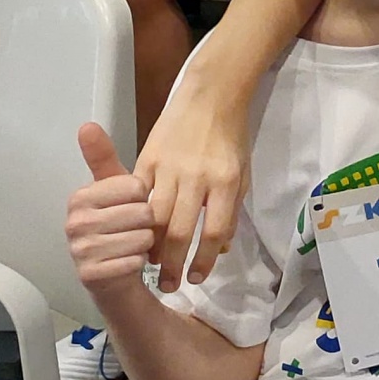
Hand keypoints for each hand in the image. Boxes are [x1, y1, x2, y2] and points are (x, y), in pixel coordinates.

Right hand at [71, 122, 158, 290]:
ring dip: (146, 243)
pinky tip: (128, 261)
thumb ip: (103, 158)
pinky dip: (140, 262)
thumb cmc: (120, 228)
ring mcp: (80, 250)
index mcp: (81, 197)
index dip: (145, 198)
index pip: (136, 187)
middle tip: (134, 229)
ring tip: (132, 245)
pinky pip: (135, 260)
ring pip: (142, 237)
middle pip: (142, 213)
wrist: (116, 276)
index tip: (132, 206)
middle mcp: (75, 222)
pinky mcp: (91, 275)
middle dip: (149, 223)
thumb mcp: (116, 189)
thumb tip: (86, 125)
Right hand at [136, 86, 249, 289]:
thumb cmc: (230, 137)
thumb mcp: (242, 173)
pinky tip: (136, 235)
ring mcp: (169, 168)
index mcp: (226, 181)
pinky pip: (137, 198)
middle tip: (170, 284)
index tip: (198, 277)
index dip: (205, 260)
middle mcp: (197, 177)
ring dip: (151, 247)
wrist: (211, 95)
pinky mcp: (147, 159)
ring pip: (153, 219)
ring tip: (152, 266)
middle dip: (174, 264)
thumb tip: (223, 248)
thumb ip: (232, 211)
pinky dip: (136, 220)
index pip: (214, 232)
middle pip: (180, 231)